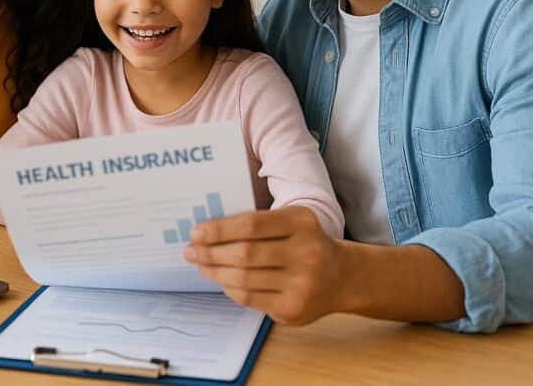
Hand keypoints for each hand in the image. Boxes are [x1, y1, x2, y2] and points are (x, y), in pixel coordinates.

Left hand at [184, 206, 344, 324]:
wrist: (341, 277)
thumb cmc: (304, 244)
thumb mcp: (290, 223)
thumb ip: (256, 225)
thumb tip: (206, 233)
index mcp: (301, 223)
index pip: (251, 225)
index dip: (219, 229)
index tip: (196, 232)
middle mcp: (305, 253)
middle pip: (245, 254)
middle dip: (211, 252)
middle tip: (190, 250)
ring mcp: (301, 285)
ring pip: (244, 279)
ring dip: (214, 271)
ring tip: (200, 264)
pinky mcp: (293, 309)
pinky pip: (249, 298)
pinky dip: (229, 287)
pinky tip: (221, 279)